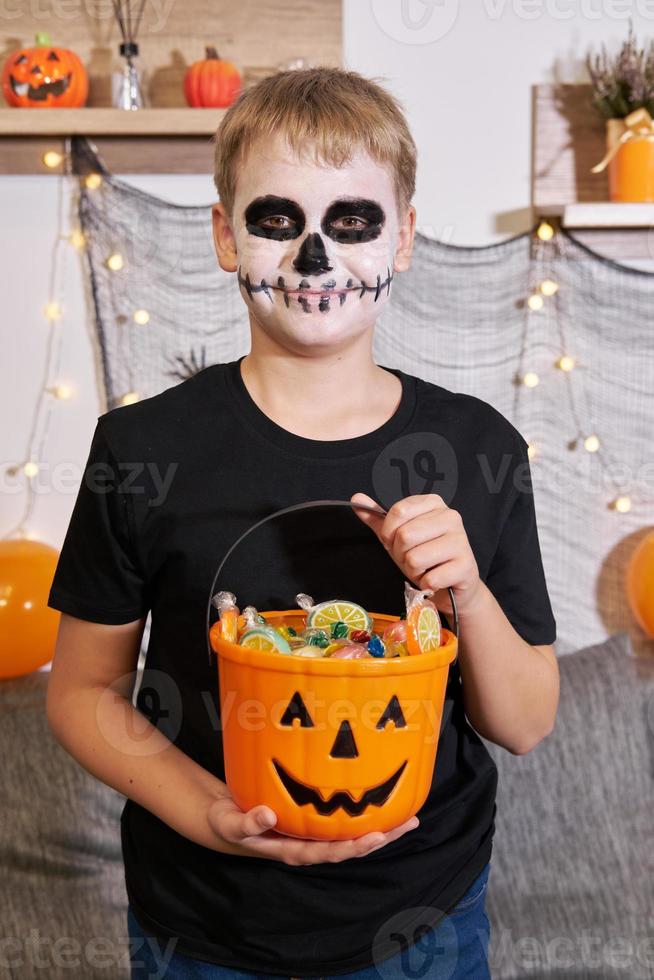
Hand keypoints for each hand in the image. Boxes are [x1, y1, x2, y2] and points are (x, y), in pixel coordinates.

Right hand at [206, 792, 418, 865]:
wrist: (226, 819)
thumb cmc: (230, 822)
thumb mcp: (231, 823)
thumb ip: (249, 822)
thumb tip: (268, 814)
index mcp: (292, 849)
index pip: (328, 852)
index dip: (352, 847)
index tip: (374, 838)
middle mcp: (309, 844)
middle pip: (349, 847)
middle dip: (379, 838)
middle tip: (407, 824)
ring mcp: (313, 834)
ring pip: (352, 836)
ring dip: (381, 828)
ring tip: (411, 818)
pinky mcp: (314, 822)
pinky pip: (344, 822)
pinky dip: (364, 813)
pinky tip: (385, 802)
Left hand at [350, 491, 481, 616]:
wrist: (451, 585)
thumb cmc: (424, 556)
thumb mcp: (398, 536)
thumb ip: (378, 518)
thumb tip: (357, 498)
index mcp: (433, 503)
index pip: (398, 511)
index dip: (389, 533)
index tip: (396, 542)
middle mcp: (451, 516)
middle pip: (405, 535)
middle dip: (402, 555)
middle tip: (413, 559)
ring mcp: (461, 540)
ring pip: (416, 558)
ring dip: (414, 571)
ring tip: (425, 568)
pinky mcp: (466, 565)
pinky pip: (430, 578)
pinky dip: (427, 584)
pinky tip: (436, 579)